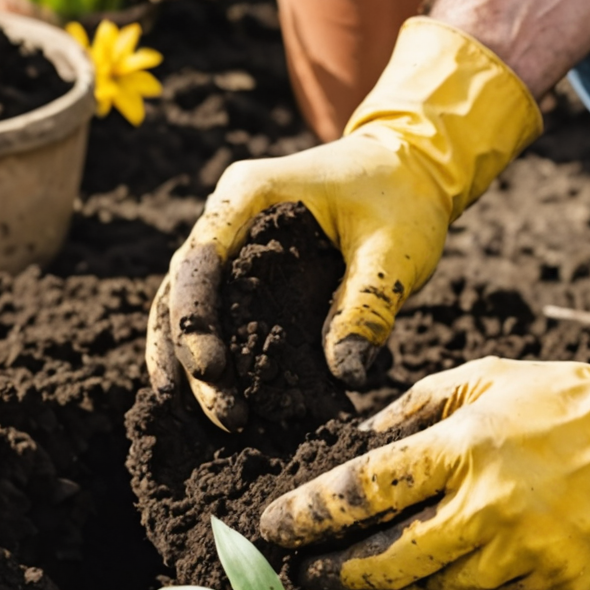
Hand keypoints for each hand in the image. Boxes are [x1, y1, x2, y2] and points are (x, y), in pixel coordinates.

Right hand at [147, 19, 542, 430]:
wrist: (410, 168)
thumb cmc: (402, 198)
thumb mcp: (395, 250)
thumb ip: (368, 306)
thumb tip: (346, 374)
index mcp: (249, 194)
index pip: (198, 260)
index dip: (194, 320)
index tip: (213, 372)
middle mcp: (226, 214)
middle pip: (180, 290)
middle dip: (187, 356)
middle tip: (222, 414)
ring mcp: (229, 240)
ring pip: (183, 305)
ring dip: (188, 362)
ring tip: (212, 421)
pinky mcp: (245, 268)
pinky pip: (213, 311)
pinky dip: (210, 353)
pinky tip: (221, 398)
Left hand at [259, 306, 589, 589]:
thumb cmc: (565, 399)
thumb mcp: (483, 378)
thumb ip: (414, 409)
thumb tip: (358, 442)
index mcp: (461, 451)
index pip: (361, 493)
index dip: (308, 516)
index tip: (273, 527)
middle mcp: (487, 511)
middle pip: (386, 566)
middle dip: (334, 576)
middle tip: (304, 577)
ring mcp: (525, 558)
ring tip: (366, 586)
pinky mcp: (559, 588)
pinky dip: (475, 586)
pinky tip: (468, 567)